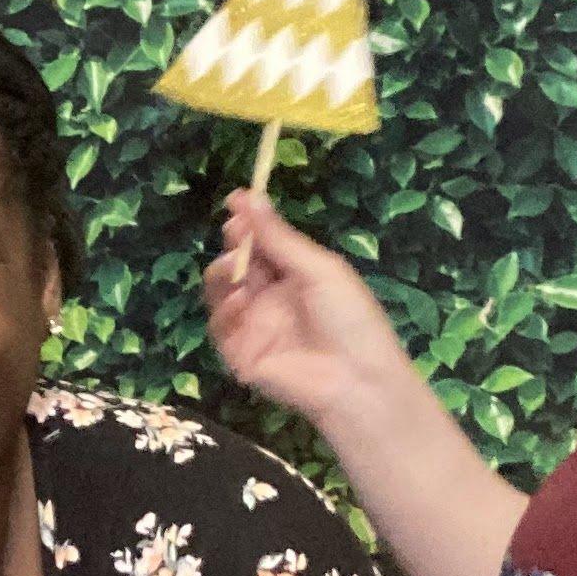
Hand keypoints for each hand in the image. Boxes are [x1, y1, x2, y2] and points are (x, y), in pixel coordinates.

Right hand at [202, 191, 405, 428]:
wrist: (356, 378)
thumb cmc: (350, 318)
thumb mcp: (318, 269)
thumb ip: (280, 237)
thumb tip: (251, 197)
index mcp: (294, 275)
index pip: (261, 243)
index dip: (248, 222)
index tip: (235, 199)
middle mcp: (270, 297)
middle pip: (237, 263)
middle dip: (233, 244)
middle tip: (234, 232)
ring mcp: (253, 325)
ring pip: (221, 291)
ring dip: (221, 273)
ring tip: (233, 267)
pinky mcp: (240, 354)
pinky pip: (220, 327)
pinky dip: (224, 311)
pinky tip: (238, 302)